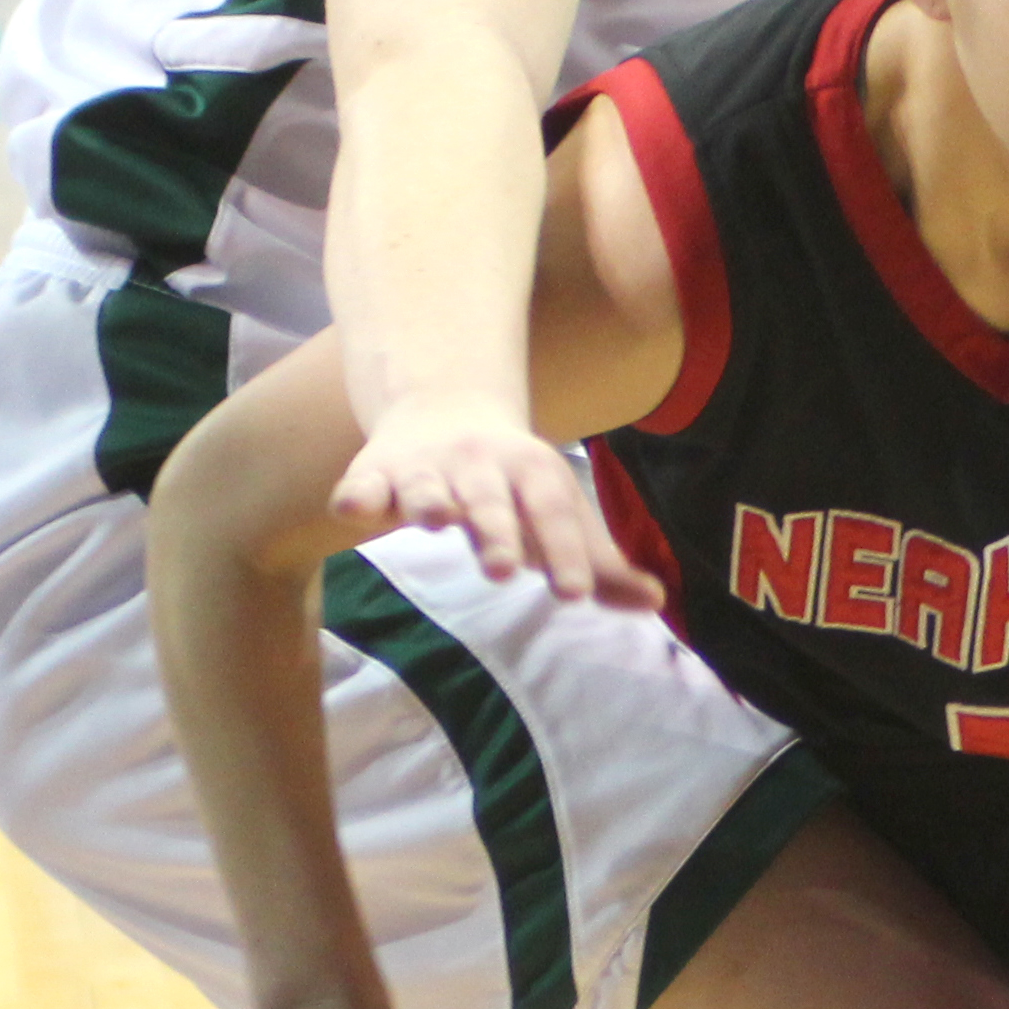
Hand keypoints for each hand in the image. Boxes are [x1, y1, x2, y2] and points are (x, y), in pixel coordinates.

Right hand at [330, 389, 662, 609]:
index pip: (554, 513)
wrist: (445, 408)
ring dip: (429, 500)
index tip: (575, 594)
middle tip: (501, 569)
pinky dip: (358, 492)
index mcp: (533, 474)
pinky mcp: (377, 471)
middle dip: (496, 531)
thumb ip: (600, 563)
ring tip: (434, 520)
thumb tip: (655, 600)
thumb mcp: (559, 514)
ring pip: (427, 484)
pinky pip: (365, 481)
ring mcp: (427, 467)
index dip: (566, 551)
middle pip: (491, 500)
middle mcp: (481, 466)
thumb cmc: (515, 486)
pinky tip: (352, 508)